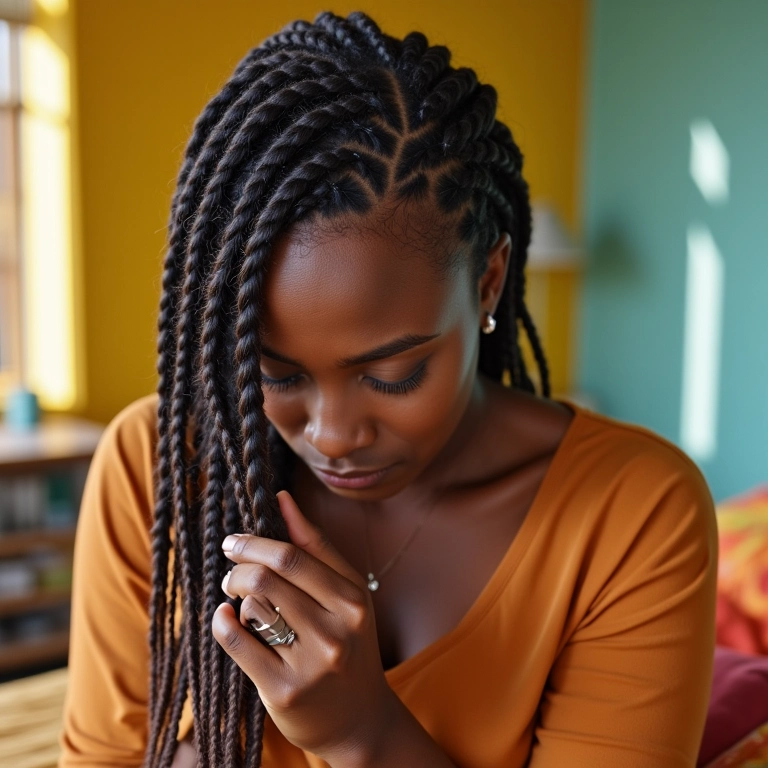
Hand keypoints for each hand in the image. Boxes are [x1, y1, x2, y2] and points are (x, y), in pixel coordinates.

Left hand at [211, 491, 395, 761]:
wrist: (359, 721)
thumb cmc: (348, 645)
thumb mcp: (346, 595)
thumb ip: (316, 546)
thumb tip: (282, 497)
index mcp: (353, 600)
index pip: (294, 554)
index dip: (255, 542)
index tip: (233, 541)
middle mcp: (337, 630)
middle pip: (268, 577)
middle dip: (238, 567)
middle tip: (230, 572)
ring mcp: (311, 663)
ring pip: (252, 607)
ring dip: (238, 601)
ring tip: (246, 609)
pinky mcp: (284, 692)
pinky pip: (237, 643)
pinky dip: (221, 625)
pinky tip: (223, 620)